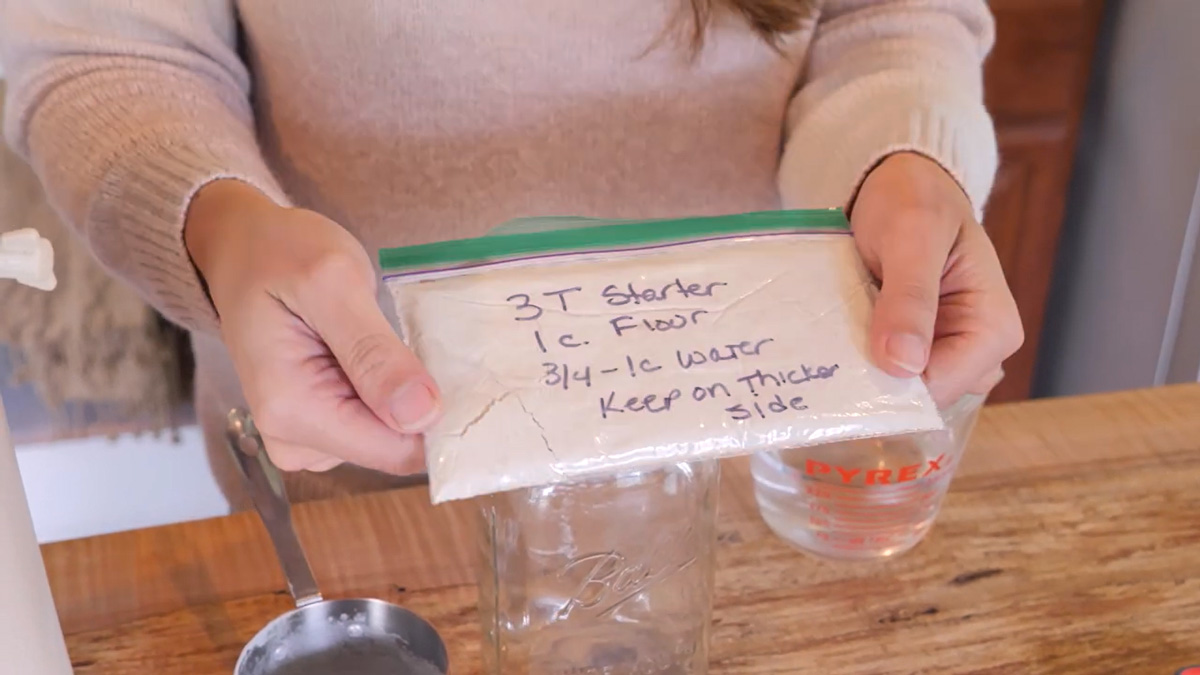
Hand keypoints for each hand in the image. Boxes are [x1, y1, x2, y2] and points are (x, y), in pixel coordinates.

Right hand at [185, 179, 440, 473]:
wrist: (245, 249)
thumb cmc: (282, 255)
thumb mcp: (333, 283)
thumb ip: (374, 351)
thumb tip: (421, 415)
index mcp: (292, 410)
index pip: (394, 450)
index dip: (435, 416)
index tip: (454, 370)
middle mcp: (293, 439)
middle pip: (393, 447)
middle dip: (416, 400)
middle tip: (408, 338)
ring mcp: (303, 438)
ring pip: (389, 437)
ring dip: (401, 392)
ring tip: (381, 338)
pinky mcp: (317, 427)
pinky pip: (374, 425)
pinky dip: (387, 391)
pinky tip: (374, 354)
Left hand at [851, 152, 1023, 405]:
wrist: (902, 183)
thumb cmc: (916, 200)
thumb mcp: (912, 237)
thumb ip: (910, 298)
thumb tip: (904, 364)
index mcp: (994, 329)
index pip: (939, 388)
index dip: (891, 387)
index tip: (842, 372)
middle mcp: (978, 352)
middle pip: (921, 396)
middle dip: (874, 382)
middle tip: (827, 356)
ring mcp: (948, 353)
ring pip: (900, 389)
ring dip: (863, 372)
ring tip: (829, 343)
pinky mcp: (919, 349)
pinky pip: (888, 372)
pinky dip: (860, 360)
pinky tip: (836, 341)